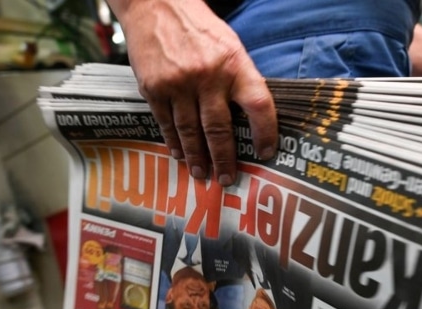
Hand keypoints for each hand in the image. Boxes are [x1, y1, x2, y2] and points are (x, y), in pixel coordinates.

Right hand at [112, 0, 277, 184]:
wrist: (155, 5)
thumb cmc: (199, 28)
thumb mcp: (231, 47)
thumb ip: (240, 79)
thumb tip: (252, 118)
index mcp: (235, 65)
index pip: (259, 105)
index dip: (266, 132)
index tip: (267, 153)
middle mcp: (208, 76)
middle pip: (220, 129)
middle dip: (225, 159)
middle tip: (228, 178)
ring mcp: (179, 83)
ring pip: (191, 132)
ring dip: (198, 157)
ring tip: (203, 173)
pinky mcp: (154, 88)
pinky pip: (166, 123)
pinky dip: (174, 142)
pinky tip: (179, 154)